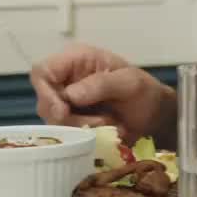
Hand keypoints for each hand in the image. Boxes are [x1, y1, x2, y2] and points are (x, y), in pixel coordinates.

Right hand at [30, 43, 175, 146]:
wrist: (154, 115)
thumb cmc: (144, 91)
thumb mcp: (129, 83)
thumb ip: (101, 85)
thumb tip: (70, 95)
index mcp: (76, 60)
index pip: (42, 71)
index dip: (45, 92)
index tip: (63, 111)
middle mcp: (66, 80)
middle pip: (44, 101)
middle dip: (68, 117)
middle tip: (98, 122)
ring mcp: (67, 103)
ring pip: (54, 122)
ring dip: (80, 128)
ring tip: (108, 125)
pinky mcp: (72, 122)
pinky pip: (65, 134)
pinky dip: (83, 137)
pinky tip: (104, 132)